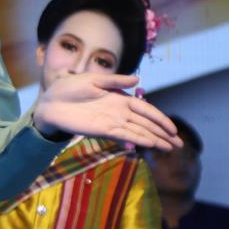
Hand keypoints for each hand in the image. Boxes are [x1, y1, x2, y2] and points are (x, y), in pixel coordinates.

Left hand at [32, 74, 179, 150]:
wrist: (50, 102)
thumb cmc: (69, 88)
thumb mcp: (93, 80)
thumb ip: (116, 81)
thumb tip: (138, 79)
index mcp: (119, 99)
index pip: (145, 110)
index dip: (160, 119)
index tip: (173, 129)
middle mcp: (119, 113)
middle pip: (146, 124)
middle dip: (163, 134)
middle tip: (179, 145)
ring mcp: (111, 122)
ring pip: (138, 132)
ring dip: (154, 140)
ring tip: (169, 149)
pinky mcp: (102, 130)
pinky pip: (123, 135)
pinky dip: (137, 139)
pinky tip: (149, 144)